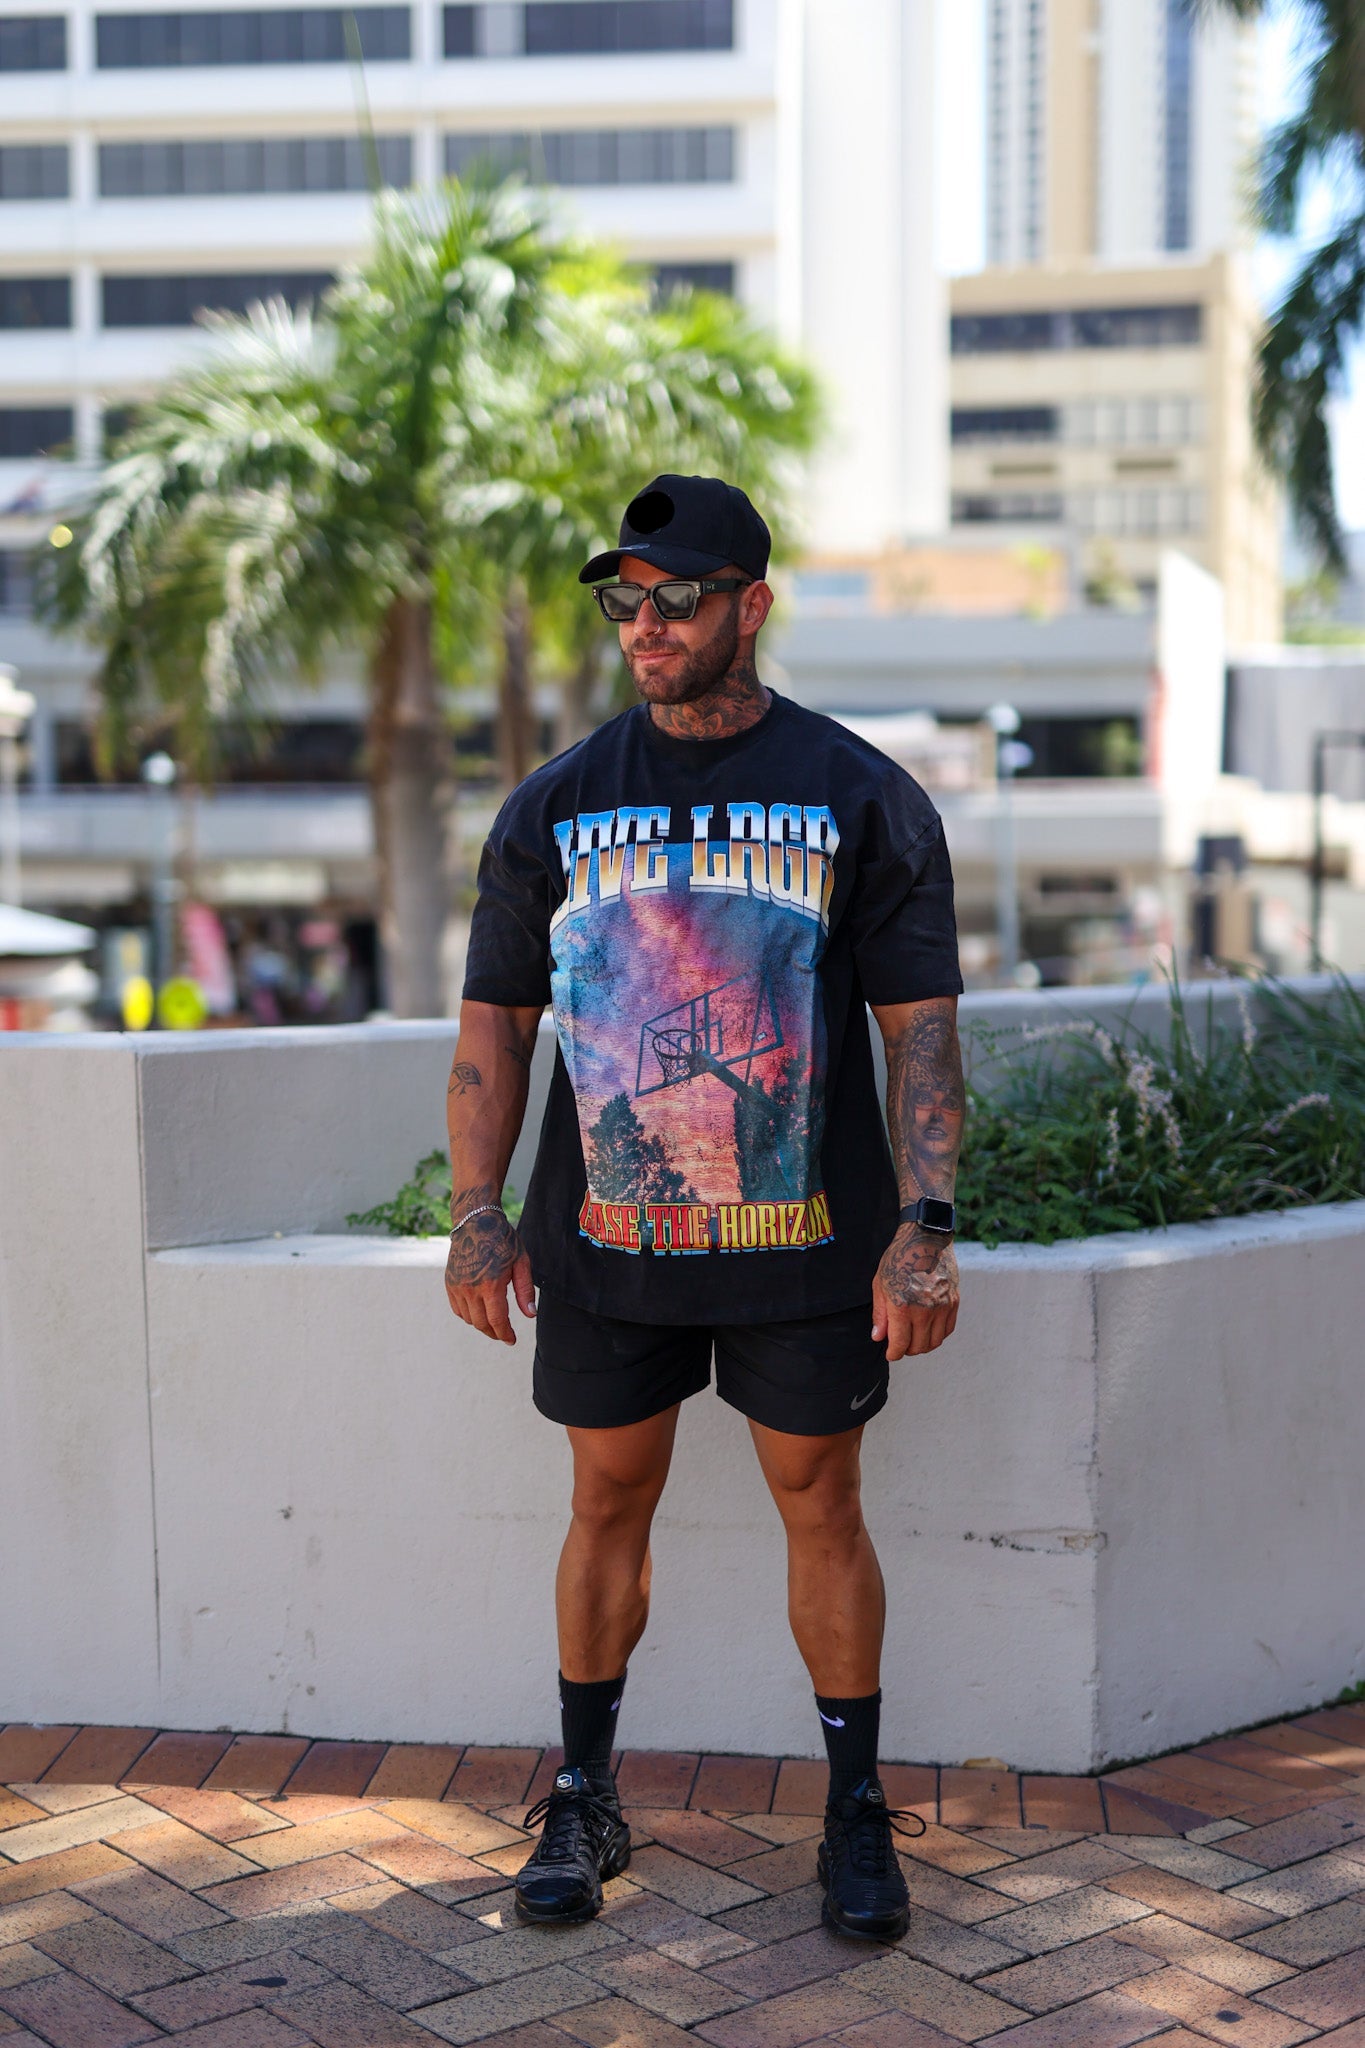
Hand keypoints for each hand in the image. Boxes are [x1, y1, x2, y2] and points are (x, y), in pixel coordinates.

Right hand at [445, 1208, 535, 1344]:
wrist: (475, 1221)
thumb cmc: (502, 1240)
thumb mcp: (521, 1262)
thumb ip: (525, 1291)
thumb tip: (530, 1315)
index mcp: (491, 1285)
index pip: (497, 1321)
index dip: (505, 1334)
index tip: (512, 1340)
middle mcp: (471, 1288)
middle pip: (482, 1324)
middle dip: (494, 1333)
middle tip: (504, 1334)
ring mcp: (457, 1286)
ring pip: (469, 1319)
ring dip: (482, 1325)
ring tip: (494, 1322)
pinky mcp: (449, 1282)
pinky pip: (457, 1309)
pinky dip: (468, 1316)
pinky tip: (479, 1312)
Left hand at [871, 1224, 958, 1360]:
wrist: (926, 1238)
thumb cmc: (899, 1259)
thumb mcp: (880, 1284)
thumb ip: (880, 1314)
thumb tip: (878, 1337)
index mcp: (902, 1306)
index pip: (899, 1344)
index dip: (894, 1353)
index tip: (891, 1353)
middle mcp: (924, 1310)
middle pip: (918, 1347)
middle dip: (907, 1350)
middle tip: (901, 1345)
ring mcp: (942, 1307)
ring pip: (934, 1342)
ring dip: (923, 1345)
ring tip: (914, 1338)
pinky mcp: (954, 1302)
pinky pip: (947, 1330)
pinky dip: (937, 1335)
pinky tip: (928, 1329)